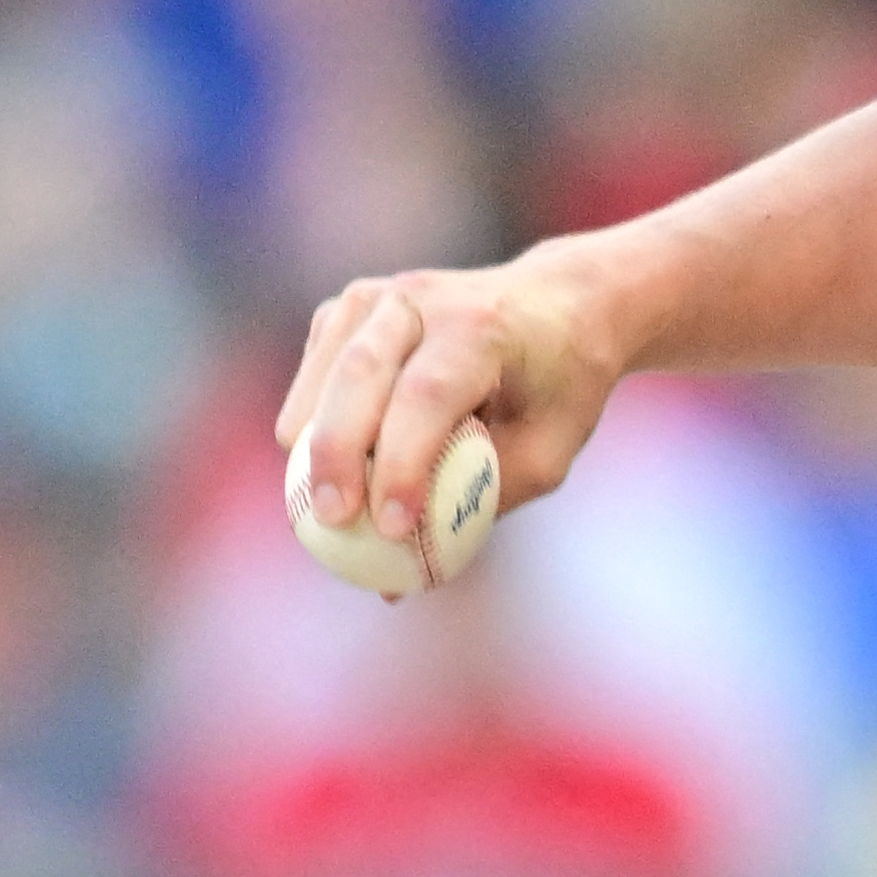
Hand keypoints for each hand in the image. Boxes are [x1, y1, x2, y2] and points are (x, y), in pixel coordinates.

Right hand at [276, 244, 624, 546]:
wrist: (564, 304)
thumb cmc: (559, 389)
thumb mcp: (549, 451)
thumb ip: (478, 508)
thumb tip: (395, 582)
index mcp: (487, 326)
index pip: (429, 394)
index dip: (401, 463)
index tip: (390, 529)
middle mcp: (427, 299)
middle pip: (362, 373)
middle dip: (337, 454)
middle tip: (330, 524)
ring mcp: (383, 295)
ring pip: (328, 371)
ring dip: (315, 442)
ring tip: (324, 507)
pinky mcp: (351, 306)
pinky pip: (318, 369)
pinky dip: (312, 418)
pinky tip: (330, 460)